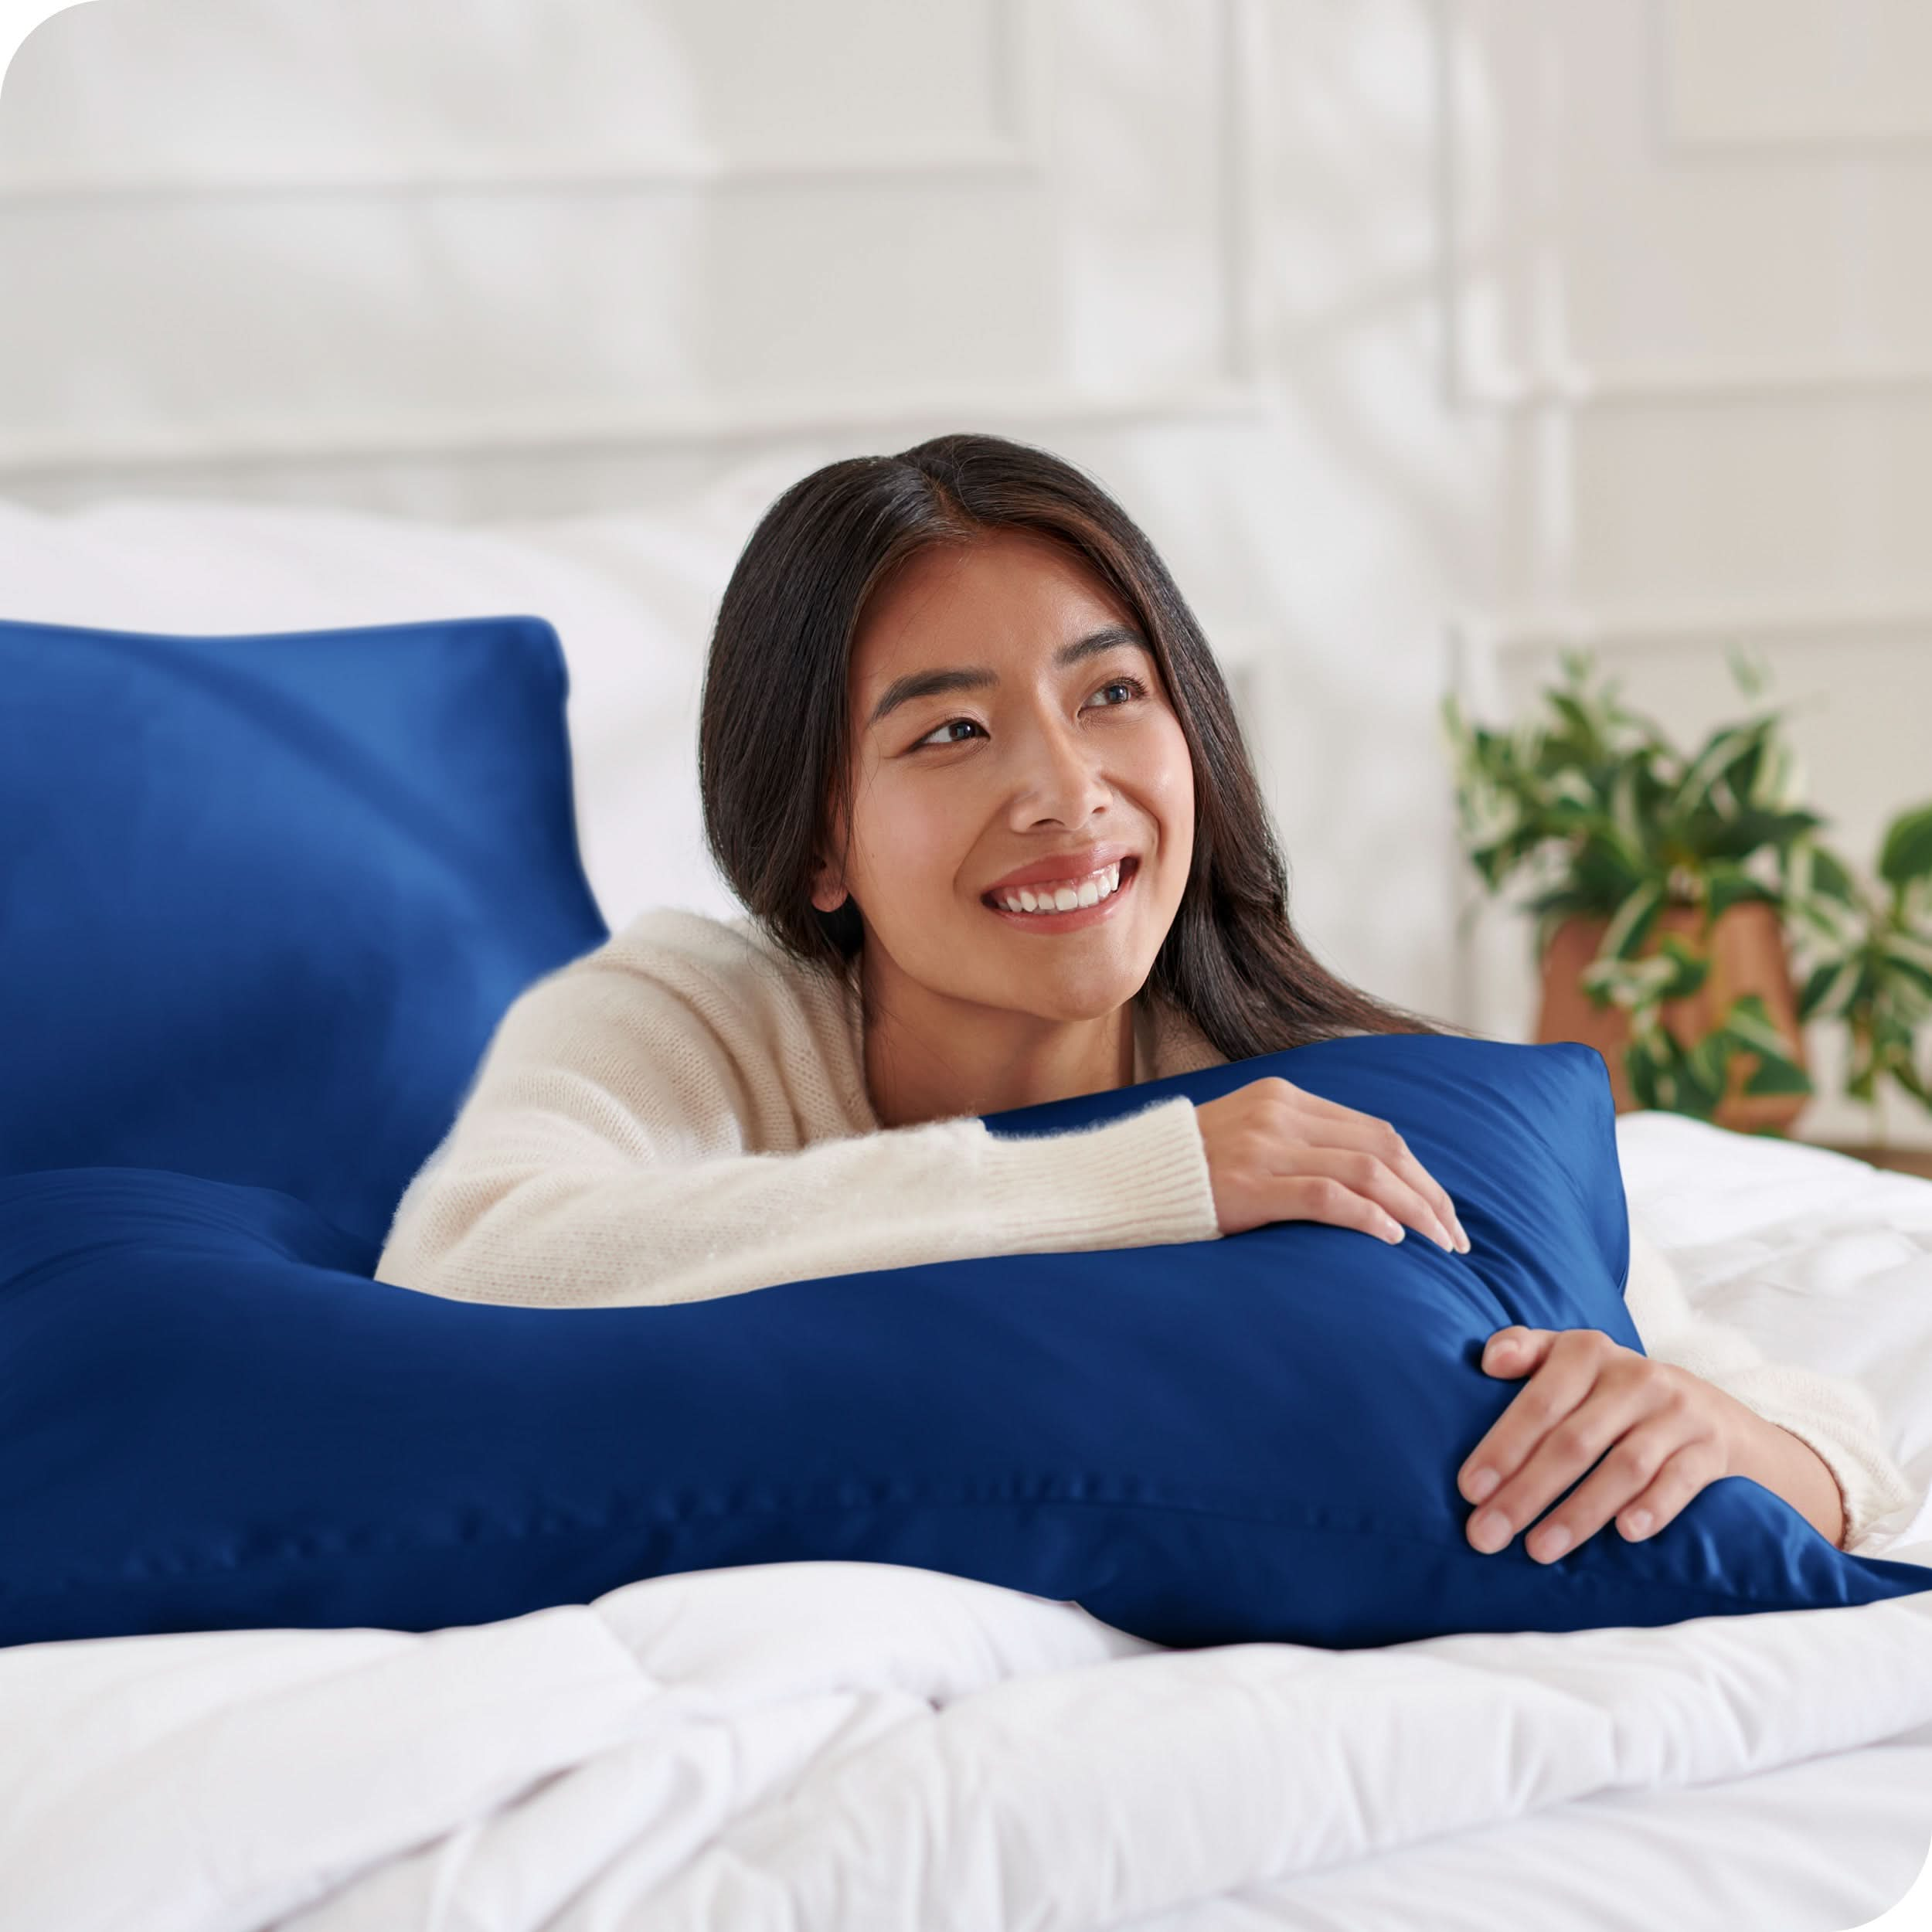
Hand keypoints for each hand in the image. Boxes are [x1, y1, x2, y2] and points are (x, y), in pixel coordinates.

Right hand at [1193, 1077, 1468, 1251]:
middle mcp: (1279, 1114)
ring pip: (1366, 1172)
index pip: (1375, 1130)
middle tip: (1455, 1238)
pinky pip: (1327, 1197)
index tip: (1442, 1210)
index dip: (1419, 1172)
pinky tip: (1391, 1240)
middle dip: (1429, 1194)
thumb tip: (1361, 1181)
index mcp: (1283, 1098)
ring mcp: (1263, 1147)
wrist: (1122, 1181)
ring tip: (1438, 1245)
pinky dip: (1368, 1217)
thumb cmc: (1188, 1174)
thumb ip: (1297, 1146)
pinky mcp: (1249, 1185)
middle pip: (1382, 1149)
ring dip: (1414, 1210)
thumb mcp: (1246, 1140)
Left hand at [1459, 1326, 1747, 1561]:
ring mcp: (1676, 1413)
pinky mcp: (1709, 1449)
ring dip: (1579, 1513)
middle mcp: (1634, 1377)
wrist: (1707, 1409)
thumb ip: (1525, 1350)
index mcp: (1588, 1351)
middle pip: (1574, 1441)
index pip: (1539, 1402)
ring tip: (1538, 1550)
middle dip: (1526, 1492)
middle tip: (1487, 1535)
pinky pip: (1680, 1481)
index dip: (1503, 1446)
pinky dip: (1653, 1507)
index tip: (1469, 1490)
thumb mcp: (1569, 1358)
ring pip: (1624, 1467)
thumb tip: (1490, 1361)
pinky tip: (1626, 1534)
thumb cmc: (1610, 1389)